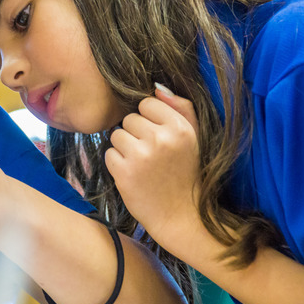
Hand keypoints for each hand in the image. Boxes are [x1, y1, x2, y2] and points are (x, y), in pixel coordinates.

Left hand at [103, 85, 202, 252]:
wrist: (181, 216)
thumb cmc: (186, 174)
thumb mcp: (194, 138)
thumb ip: (180, 108)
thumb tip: (156, 87)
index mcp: (180, 128)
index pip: (146, 103)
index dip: (149, 120)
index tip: (158, 136)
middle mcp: (161, 139)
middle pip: (129, 119)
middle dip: (135, 134)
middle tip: (150, 154)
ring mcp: (141, 156)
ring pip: (116, 135)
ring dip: (124, 148)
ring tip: (142, 164)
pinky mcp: (124, 173)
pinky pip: (109, 154)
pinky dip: (117, 164)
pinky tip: (133, 175)